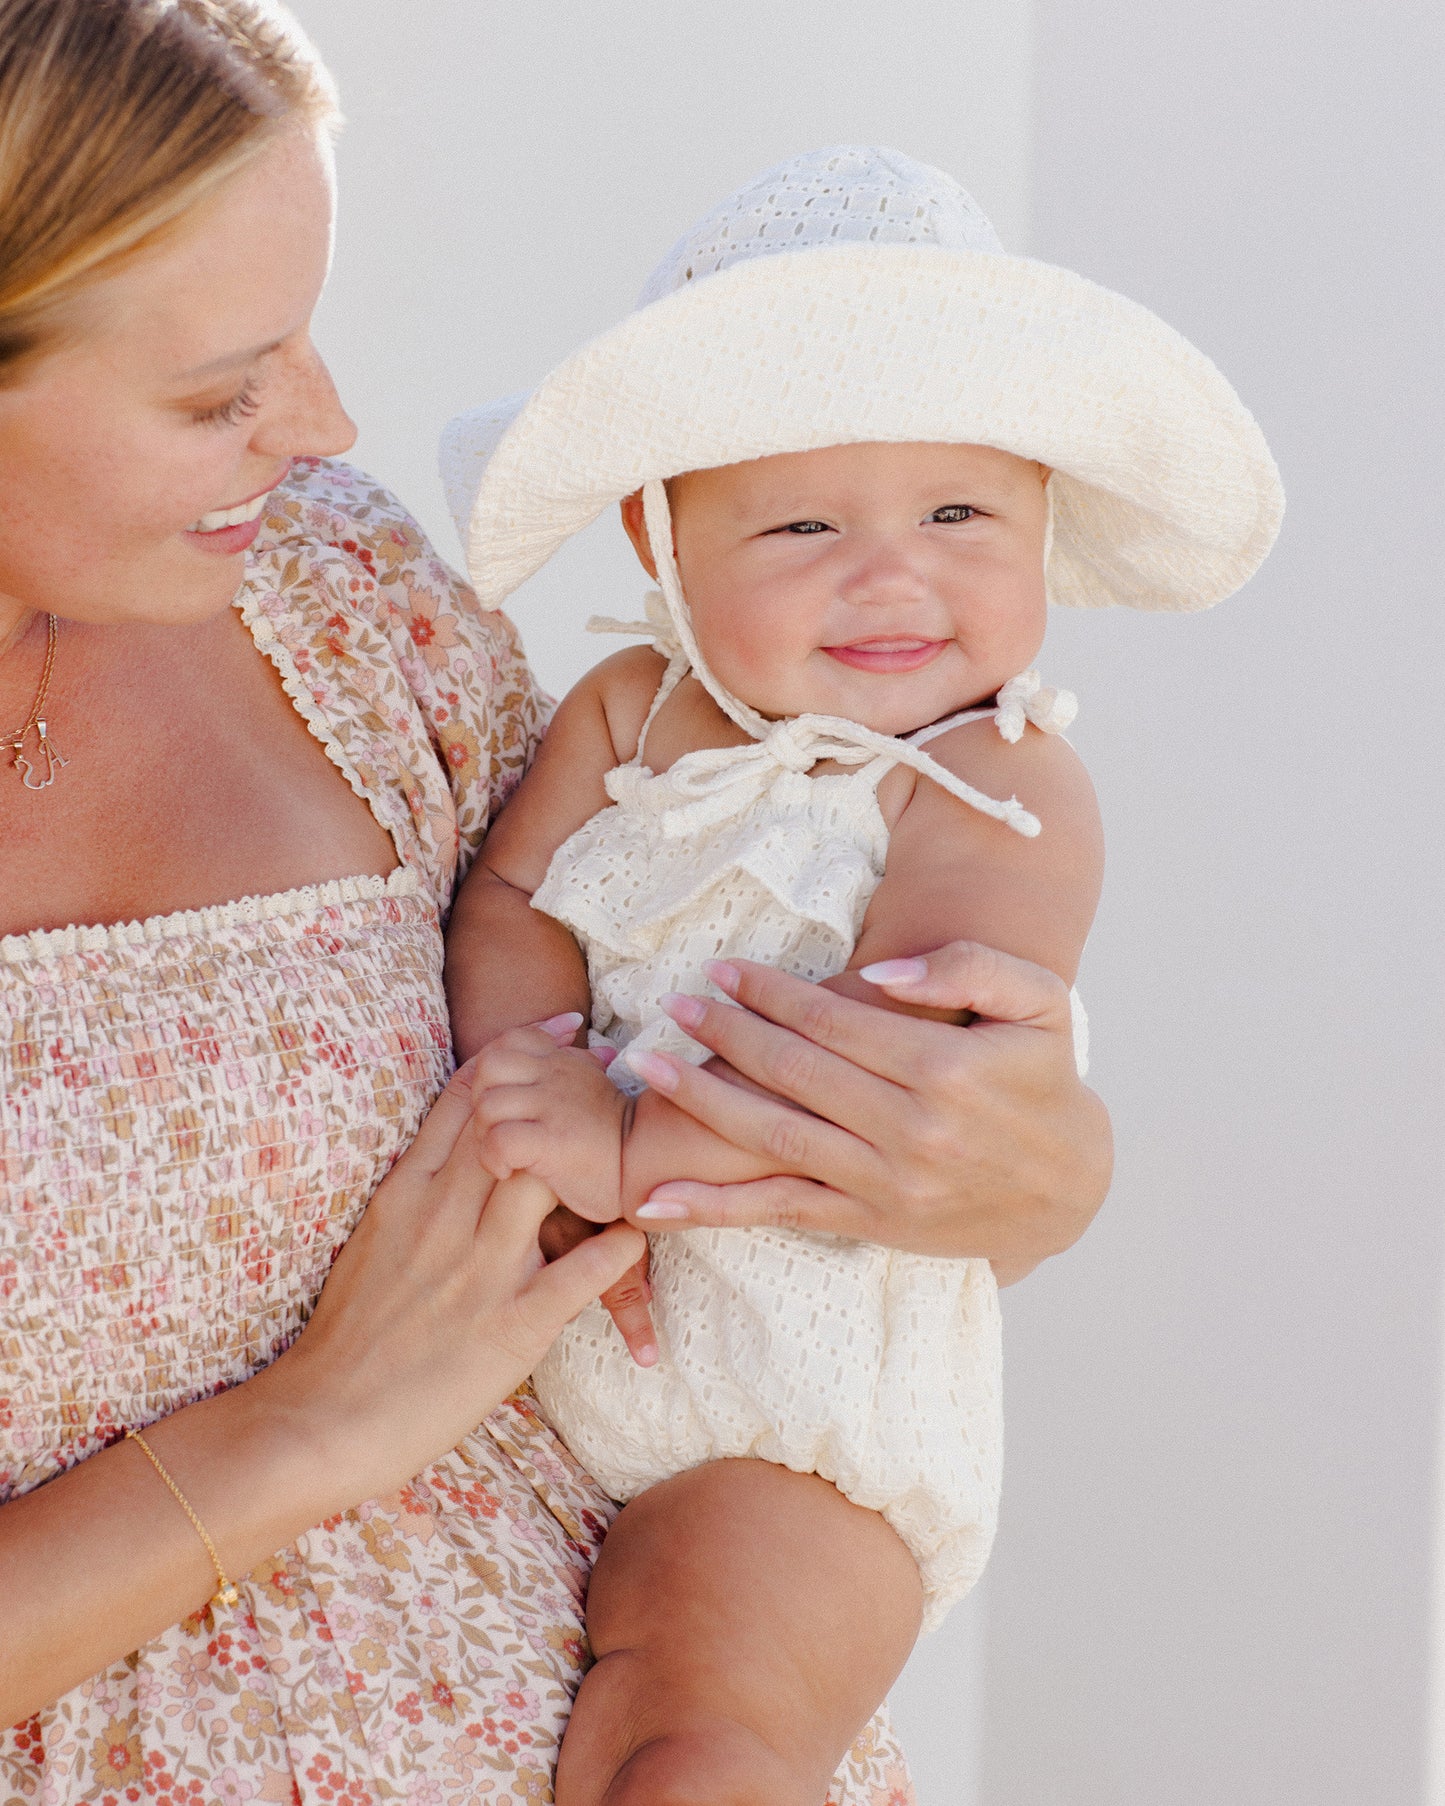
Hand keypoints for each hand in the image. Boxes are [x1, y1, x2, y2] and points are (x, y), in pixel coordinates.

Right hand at [264, 1061, 645, 1504]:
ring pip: (545, 1182)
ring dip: (594, 1154)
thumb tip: (448, 1156)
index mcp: (407, 1195)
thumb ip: (413, 1196)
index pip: (466, 1103)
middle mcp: (443, 1220)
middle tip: (611, 1056)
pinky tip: (642, 1230)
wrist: (323, 1419)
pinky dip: (614, 1250)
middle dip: (564, 1084)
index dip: (517, 1057)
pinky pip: (576, 1277)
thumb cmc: (347, 1337)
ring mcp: (478, 1271)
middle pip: (512, 1126)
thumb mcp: (371, 1244)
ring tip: (634, 1132)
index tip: (558, 1026)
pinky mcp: (509, 1328)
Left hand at [471, 1025, 628, 1222]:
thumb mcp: (595, 1082)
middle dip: (480, 1098)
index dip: (493, 1065)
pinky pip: (500, 1139)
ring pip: (488, 1103)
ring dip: (484, 1133)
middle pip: (488, 1066)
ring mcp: (553, 1107)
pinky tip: (506, 1170)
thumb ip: (576, 1058)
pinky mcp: (552, 1141)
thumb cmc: (616, 1137)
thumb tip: (570, 1026)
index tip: (507, 1099)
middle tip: (493, 1128)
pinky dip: (493, 1157)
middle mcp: (556, 1076)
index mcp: (563, 1062)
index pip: (510, 1040)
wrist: (648, 1168)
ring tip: (500, 1154)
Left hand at [628, 943, 1111, 1281]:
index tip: (722, 971)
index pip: (833, 1021)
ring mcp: (884, 1182)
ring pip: (774, 1138)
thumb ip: (969, 967)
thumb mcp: (1040, 1004)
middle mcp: (909, 1129)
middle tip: (673, 1005)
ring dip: (702, 1102)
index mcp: (943, 1068)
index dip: (770, 993)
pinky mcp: (870, 1222)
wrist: (1070, 1188)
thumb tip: (880, 971)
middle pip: (793, 1073)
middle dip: (725, 1034)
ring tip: (648, 1069)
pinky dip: (714, 1208)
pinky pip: (780, 1211)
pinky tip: (656, 1200)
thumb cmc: (1045, 1081)